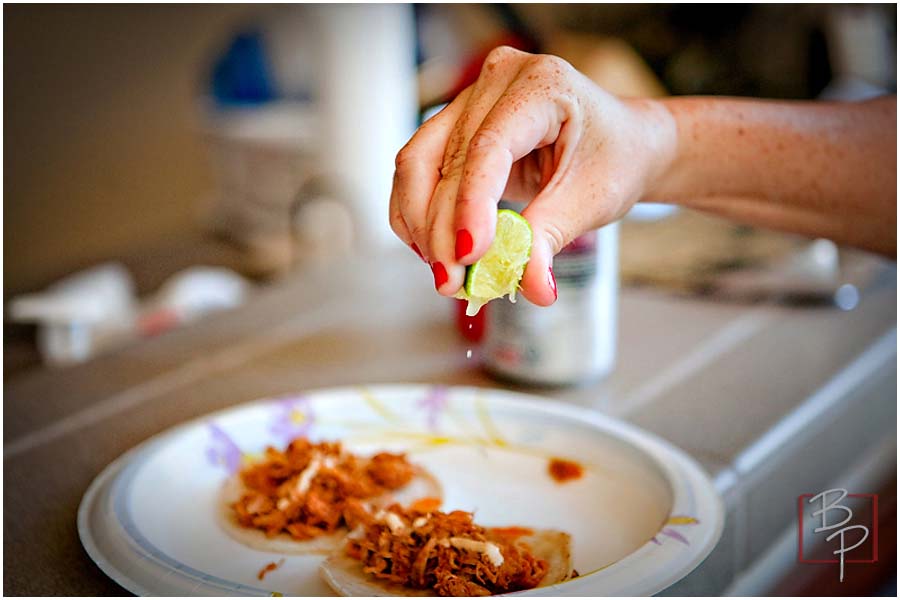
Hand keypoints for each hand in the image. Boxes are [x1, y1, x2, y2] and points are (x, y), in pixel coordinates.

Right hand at [389, 46, 675, 304]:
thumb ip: (550, 239)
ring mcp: (469, 99)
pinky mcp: (453, 125)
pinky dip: (419, 216)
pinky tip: (434, 250)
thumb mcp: (591, 200)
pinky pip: (418, 171)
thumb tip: (532, 289)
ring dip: (423, 226)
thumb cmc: (613, 159)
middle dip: (442, 230)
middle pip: (446, 159)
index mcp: (542, 85)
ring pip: (417, 164)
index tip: (467, 256)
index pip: (490, 146)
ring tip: (444, 274)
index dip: (472, 204)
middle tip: (450, 283)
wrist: (618, 143)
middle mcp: (498, 80)